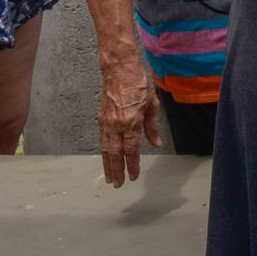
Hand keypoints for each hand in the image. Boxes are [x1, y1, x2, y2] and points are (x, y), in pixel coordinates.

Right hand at [97, 55, 160, 185]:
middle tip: (118, 184)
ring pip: (105, 149)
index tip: (133, 176)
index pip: (131, 149)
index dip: (132, 164)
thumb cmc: (138, 85)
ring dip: (107, 165)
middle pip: (115, 153)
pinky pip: (102, 140)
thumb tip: (156, 143)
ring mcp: (106, 122)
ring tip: (110, 178)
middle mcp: (116, 124)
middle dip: (117, 170)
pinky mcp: (100, 119)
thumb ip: (152, 126)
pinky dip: (103, 152)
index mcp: (131, 122)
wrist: (119, 70)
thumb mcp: (152, 104)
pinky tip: (106, 160)